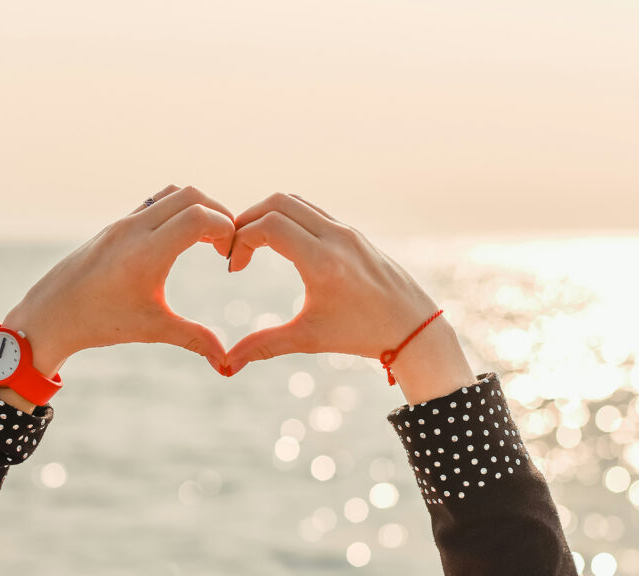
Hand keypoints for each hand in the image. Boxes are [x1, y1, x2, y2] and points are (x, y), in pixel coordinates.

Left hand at [3, 185, 234, 378]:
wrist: (51, 314)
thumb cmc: (100, 322)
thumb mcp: (152, 329)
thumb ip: (194, 339)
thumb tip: (225, 364)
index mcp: (146, 253)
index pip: (199, 217)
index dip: (225, 229)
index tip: (227, 258)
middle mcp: (134, 229)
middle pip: (192, 196)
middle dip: (219, 214)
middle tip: (224, 246)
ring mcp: (124, 222)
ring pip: (173, 192)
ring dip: (198, 207)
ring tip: (207, 240)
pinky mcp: (117, 224)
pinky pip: (156, 201)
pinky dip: (178, 209)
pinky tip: (181, 239)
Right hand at [224, 193, 476, 403]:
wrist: (412, 327)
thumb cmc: (361, 335)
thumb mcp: (308, 339)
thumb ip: (263, 346)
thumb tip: (225, 366)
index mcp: (323, 262)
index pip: (269, 226)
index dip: (240, 240)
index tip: (233, 269)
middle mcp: (335, 237)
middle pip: (277, 203)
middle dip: (247, 221)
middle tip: (236, 250)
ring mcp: (346, 230)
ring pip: (295, 201)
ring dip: (267, 216)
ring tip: (253, 246)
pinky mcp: (352, 231)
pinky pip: (312, 210)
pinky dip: (288, 217)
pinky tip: (279, 246)